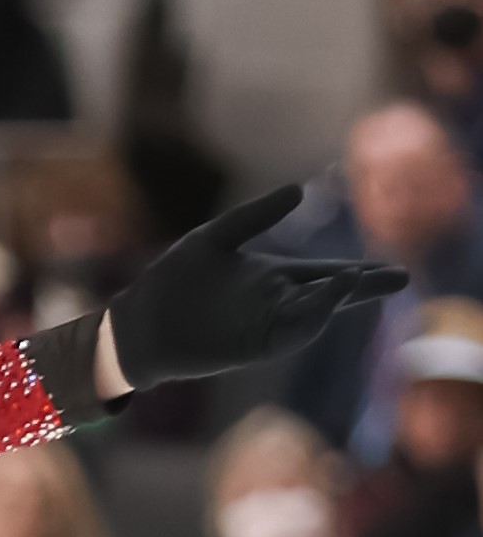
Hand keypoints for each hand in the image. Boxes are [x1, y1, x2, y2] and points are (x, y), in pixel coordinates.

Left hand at [101, 185, 408, 395]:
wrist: (138, 323)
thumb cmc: (173, 281)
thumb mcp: (217, 237)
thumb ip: (257, 215)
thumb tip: (299, 190)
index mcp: (271, 278)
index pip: (323, 272)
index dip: (357, 272)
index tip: (390, 270)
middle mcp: (273, 303)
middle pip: (329, 295)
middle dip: (362, 287)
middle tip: (398, 277)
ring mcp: (263, 326)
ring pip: (312, 315)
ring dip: (335, 300)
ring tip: (354, 279)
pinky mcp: (248, 346)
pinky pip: (287, 334)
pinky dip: (309, 319)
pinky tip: (325, 302)